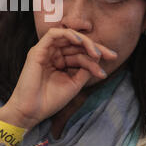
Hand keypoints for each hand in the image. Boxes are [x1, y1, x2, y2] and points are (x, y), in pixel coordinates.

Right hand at [0, 27, 117, 129]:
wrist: (32, 111)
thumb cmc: (50, 100)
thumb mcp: (74, 83)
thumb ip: (85, 69)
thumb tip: (97, 56)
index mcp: (61, 62)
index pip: (81, 52)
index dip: (97, 53)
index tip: (113, 58)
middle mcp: (53, 54)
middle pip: (76, 43)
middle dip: (95, 46)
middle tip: (110, 55)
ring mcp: (45, 51)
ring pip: (67, 36)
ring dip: (84, 41)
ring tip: (96, 52)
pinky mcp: (38, 50)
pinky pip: (53, 34)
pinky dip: (67, 34)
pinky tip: (79, 41)